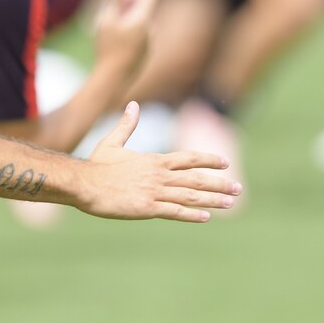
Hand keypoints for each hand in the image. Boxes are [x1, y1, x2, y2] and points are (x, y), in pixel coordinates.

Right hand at [78, 102, 240, 221]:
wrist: (84, 184)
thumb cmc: (96, 165)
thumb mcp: (112, 142)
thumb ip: (127, 125)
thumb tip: (133, 105)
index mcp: (154, 160)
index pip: (189, 159)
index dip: (209, 160)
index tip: (225, 163)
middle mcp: (159, 175)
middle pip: (196, 179)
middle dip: (219, 183)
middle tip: (238, 188)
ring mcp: (154, 192)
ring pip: (190, 196)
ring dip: (213, 199)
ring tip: (230, 203)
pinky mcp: (147, 208)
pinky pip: (175, 212)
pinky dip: (192, 214)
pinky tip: (206, 217)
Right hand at [93, 0, 156, 77]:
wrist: (115, 77)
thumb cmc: (108, 48)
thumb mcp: (104, 22)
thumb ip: (109, 7)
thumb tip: (112, 3)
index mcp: (143, 21)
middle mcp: (149, 32)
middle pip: (145, 12)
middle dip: (130, 9)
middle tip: (116, 12)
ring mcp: (148, 46)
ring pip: (142, 27)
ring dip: (129, 23)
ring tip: (112, 29)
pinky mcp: (143, 57)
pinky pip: (139, 41)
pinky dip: (130, 36)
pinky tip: (115, 44)